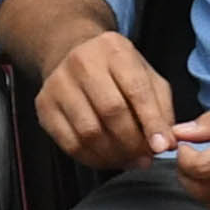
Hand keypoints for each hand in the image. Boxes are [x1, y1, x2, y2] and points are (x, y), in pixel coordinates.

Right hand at [29, 29, 184, 170]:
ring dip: (113, 154)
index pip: (137, 90)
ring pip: (89, 132)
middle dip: (132, 142)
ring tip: (128, 159)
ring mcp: (58, 84)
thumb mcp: (147, 77)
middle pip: (111, 112)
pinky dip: (93, 158)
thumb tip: (164, 143)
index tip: (161, 147)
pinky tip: (107, 158)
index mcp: (114, 50)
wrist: (72, 54)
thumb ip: (161, 108)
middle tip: (145, 157)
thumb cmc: (117, 71)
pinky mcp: (44, 105)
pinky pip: (70, 143)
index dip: (151, 122)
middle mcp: (82, 62)